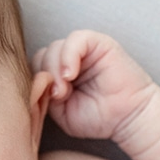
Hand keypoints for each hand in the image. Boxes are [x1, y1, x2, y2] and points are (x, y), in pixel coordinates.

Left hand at [32, 30, 157, 142]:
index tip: (47, 102)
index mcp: (58, 75)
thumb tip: (32, 82)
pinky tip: (71, 75)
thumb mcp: (61, 112)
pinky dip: (68, 56)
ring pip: (55, 48)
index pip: (35, 69)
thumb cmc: (98, 118)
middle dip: (45, 77)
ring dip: (55, 70)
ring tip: (65, 91)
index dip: (37, 84)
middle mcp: (69, 60)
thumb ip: (45, 96)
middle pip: (42, 56)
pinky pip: (75, 40)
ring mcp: (84, 51)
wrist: (128, 119)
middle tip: (58, 97)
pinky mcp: (99, 43)